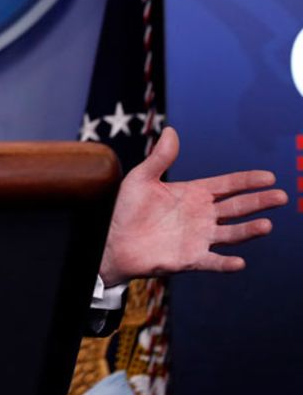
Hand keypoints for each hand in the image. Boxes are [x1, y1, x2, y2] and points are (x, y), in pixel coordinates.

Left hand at [98, 127, 286, 287]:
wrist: (112, 241)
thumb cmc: (126, 209)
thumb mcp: (141, 178)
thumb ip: (160, 158)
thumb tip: (171, 130)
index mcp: (194, 194)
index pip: (228, 185)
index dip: (247, 181)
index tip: (269, 176)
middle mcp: (202, 216)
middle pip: (237, 207)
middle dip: (259, 202)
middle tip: (281, 197)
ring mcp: (199, 238)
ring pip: (231, 234)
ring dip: (248, 231)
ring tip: (266, 225)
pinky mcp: (190, 259)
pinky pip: (212, 262)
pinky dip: (225, 263)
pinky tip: (239, 262)